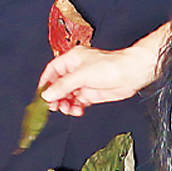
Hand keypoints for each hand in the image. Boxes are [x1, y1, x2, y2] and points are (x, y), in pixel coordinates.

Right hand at [38, 42, 160, 114]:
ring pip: (67, 96)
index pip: (52, 70)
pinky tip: (77, 111)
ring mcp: (84, 82)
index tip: (41, 95)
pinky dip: (75, 108)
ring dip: (65, 104)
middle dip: (55, 96)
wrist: (130, 74)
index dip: (45, 82)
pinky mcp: (91, 93)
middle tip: (54, 106)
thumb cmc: (111, 66)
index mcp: (72, 59)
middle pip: (58, 85)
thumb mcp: (82, 75)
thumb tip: (48, 94)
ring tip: (67, 109)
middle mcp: (76, 70)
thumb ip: (63, 85)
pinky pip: (77, 103)